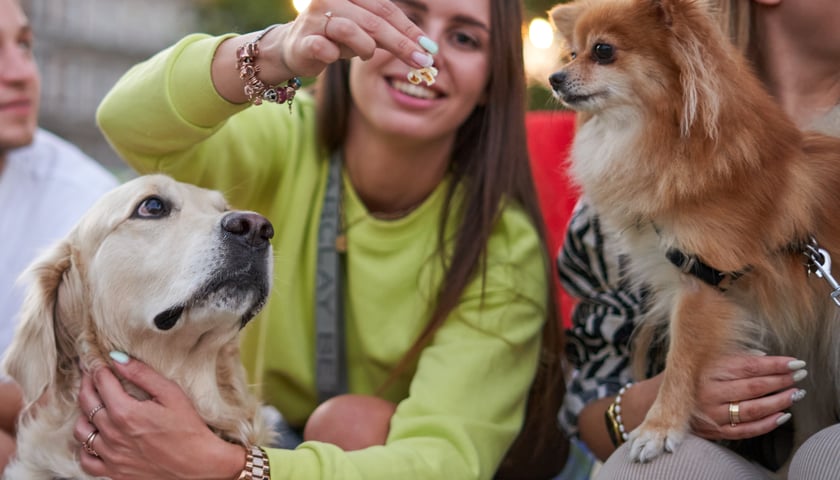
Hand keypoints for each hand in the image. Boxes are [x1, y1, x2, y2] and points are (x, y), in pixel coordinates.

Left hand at [73, 355, 244, 479]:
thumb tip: (117, 358)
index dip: (97, 368)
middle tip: (90, 374)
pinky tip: (95, 436)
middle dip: (87, 383)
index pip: (101, 382)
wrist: (199, 465)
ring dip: (83, 413)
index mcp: (125, 412)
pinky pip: (86, 460)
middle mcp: (112, 434)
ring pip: (80, 430)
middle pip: (87, 402)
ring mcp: (111, 455)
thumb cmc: (189, 429)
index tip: (96, 361)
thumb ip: (142, 374)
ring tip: (92, 404)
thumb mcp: (171, 394)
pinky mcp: (114, 472)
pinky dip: (85, 447)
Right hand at [270, 0, 433, 78]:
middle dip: (402, 44)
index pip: (386, 8)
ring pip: (351, 30)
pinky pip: (325, 48)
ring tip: (366, 55)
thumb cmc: (336, 35)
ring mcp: (314, 18)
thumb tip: (426, 49)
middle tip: (422, 62)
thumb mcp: (365, 29)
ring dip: (366, 48)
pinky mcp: (303, 40)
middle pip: (374, 20)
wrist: (294, 48)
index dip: (409, 28)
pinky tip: (335, 56)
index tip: (429, 48)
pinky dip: (336, 55)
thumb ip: (389, 30)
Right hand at [691, 352, 805, 439]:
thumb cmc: (690, 375)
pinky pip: (745, 430)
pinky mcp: (714, 431)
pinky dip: (767, 424)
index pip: (748, 366)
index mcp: (707, 370)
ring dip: (779, 402)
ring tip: (795, 394)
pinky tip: (782, 416)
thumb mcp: (705, 359)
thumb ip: (732, 356)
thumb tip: (764, 357)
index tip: (795, 363)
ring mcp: (711, 414)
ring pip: (752, 410)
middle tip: (799, 376)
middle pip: (753, 387)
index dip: (775, 365)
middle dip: (781, 381)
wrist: (662, 400)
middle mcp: (708, 392)